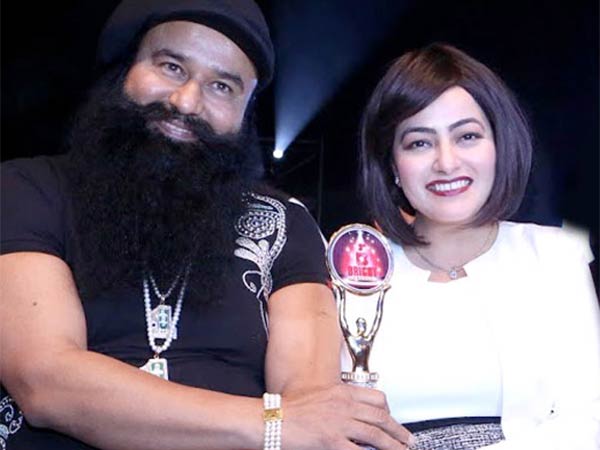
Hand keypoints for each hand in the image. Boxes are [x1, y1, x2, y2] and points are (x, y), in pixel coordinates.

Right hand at [282, 383, 413, 449]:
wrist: (273, 418)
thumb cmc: (291, 409)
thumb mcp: (319, 398)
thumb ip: (338, 404)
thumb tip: (354, 416)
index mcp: (341, 392)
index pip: (375, 398)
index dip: (389, 411)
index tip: (393, 419)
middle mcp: (343, 405)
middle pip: (380, 417)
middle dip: (398, 430)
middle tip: (407, 439)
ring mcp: (339, 423)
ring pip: (375, 434)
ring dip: (393, 445)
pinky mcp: (332, 441)